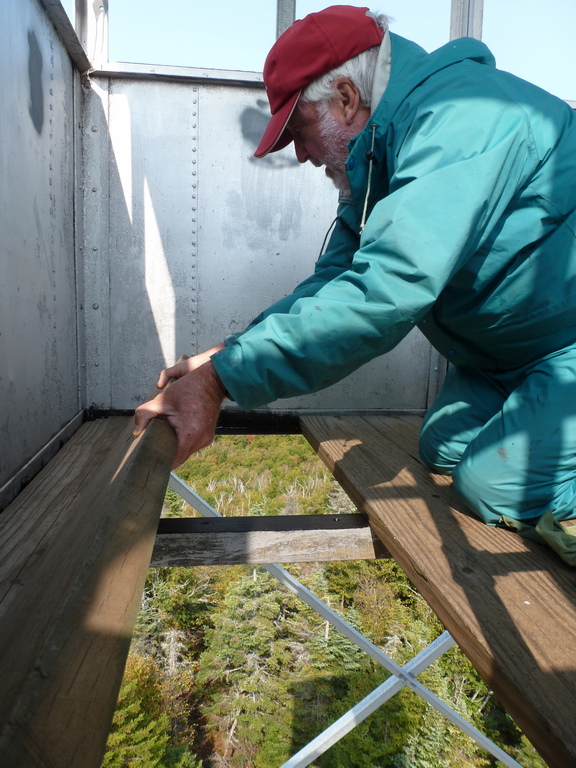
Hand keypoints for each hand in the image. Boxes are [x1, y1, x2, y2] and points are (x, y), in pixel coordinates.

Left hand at [133, 345, 226, 467]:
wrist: (213, 380)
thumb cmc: (189, 389)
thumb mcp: (163, 400)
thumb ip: (145, 415)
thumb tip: (136, 432)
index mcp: (190, 435)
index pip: (175, 461)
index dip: (162, 462)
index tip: (151, 460)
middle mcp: (201, 441)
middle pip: (180, 457)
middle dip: (168, 453)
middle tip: (154, 448)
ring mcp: (207, 439)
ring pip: (187, 452)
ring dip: (177, 447)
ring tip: (165, 437)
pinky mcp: (209, 435)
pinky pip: (193, 445)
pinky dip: (184, 441)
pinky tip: (176, 432)